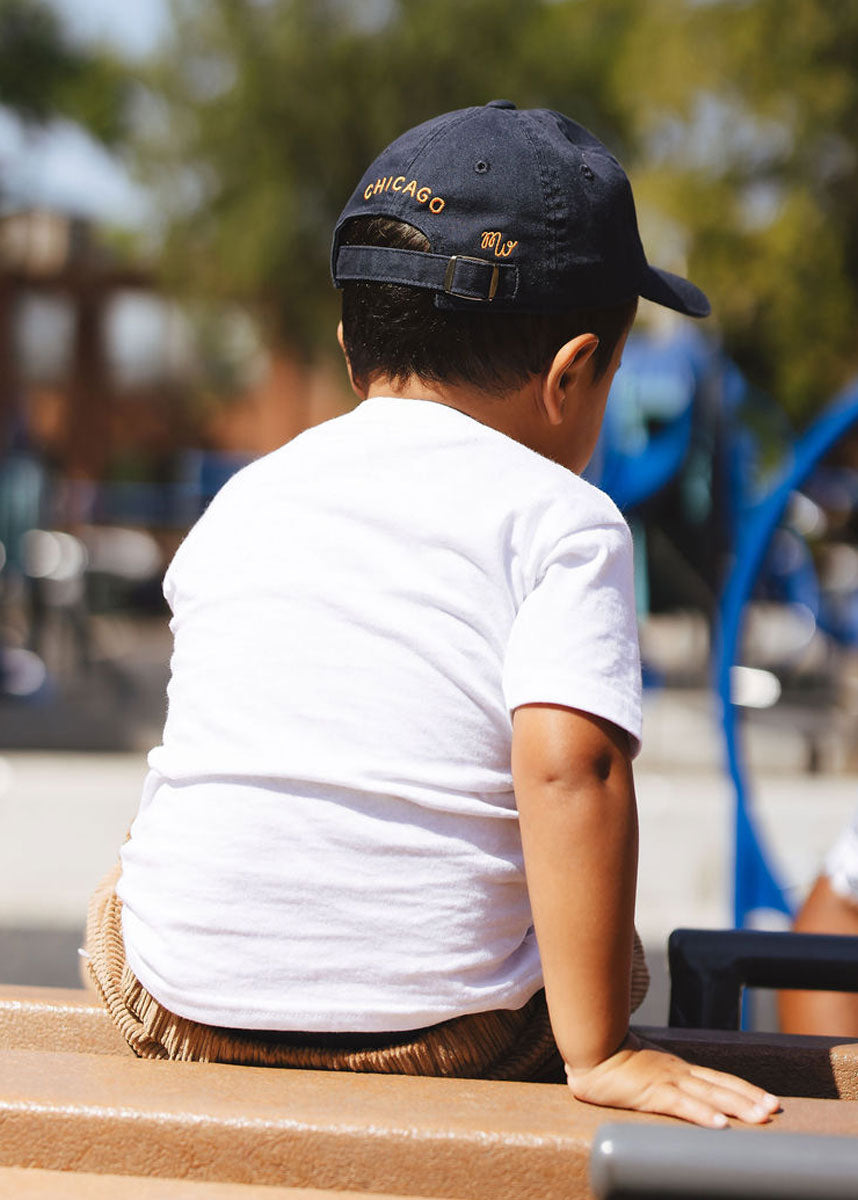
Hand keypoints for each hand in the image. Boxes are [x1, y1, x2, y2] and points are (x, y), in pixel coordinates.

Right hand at [565, 1033, 779, 1127]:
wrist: (590, 1046)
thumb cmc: (609, 1059)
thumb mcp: (641, 1070)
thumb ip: (655, 1079)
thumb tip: (663, 1091)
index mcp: (676, 1068)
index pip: (718, 1079)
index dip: (744, 1090)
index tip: (768, 1100)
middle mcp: (678, 1072)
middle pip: (721, 1086)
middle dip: (750, 1099)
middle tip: (775, 1110)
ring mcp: (666, 1081)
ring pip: (710, 1095)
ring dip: (738, 1107)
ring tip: (761, 1118)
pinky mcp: (651, 1093)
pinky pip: (682, 1105)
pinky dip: (703, 1115)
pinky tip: (719, 1125)